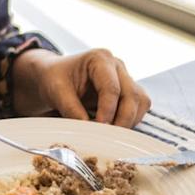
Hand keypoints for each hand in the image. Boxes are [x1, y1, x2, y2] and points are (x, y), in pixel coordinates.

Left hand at [17, 49, 150, 127]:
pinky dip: (130, 120)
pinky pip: (139, 108)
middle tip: (108, 136)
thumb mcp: (56, 91)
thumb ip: (71, 108)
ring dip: (129, 121)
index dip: (108, 110)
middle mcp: (117, 66)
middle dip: (122, 119)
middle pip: (132, 95)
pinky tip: (113, 129)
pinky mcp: (128, 91)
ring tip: (110, 134)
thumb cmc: (54, 78)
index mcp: (99, 58)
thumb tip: (88, 129)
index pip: (111, 87)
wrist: (54, 76)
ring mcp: (125, 78)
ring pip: (140, 102)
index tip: (100, 128)